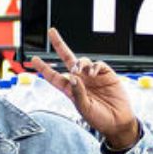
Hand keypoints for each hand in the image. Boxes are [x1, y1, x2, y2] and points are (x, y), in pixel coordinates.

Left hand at [29, 28, 139, 149]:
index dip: (44, 68)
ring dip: (79, 62)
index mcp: (70, 89)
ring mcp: (92, 76)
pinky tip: (93, 73)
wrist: (118, 122)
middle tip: (51, 31)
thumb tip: (72, 77)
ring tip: (80, 70)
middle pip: (67, 59)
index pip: (54, 76)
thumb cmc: (99, 118)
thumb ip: (78, 93)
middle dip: (59, 45)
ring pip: (82, 61)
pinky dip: (94, 66)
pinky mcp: (106, 74)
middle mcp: (80, 80)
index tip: (33, 59)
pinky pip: (98, 64)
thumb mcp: (85, 109)